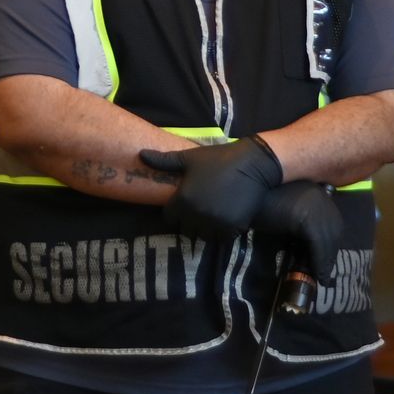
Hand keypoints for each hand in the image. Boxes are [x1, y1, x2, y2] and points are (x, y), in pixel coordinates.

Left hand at [139, 135, 283, 238]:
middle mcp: (196, 215)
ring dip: (206, 229)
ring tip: (213, 216)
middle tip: (200, 210)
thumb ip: (164, 161)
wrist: (253, 164)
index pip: (169, 217)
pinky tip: (226, 218)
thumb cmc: (219, 159)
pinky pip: (222, 238)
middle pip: (186, 229)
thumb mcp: (189, 158)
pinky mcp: (232, 228)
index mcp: (183, 200)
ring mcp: (215, 223)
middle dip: (190, 222)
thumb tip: (140, 154)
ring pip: (203, 236)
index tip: (185, 204)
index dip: (176, 211)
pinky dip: (222, 232)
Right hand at [252, 182, 342, 277]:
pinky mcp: (305, 215)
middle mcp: (319, 195)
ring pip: (328, 237)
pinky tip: (315, 272)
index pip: (333, 221)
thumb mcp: (288, 215)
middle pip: (334, 229)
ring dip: (325, 261)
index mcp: (316, 192)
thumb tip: (312, 248)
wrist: (242, 200)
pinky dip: (318, 259)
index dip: (331, 244)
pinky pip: (318, 242)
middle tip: (324, 273)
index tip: (327, 261)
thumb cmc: (262, 208)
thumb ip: (302, 225)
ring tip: (320, 277)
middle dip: (331, 253)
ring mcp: (313, 204)